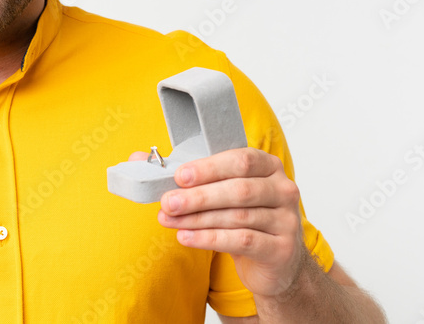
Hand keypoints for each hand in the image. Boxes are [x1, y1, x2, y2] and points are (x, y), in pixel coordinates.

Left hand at [129, 147, 303, 295]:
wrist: (274, 263)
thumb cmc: (242, 219)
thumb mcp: (219, 193)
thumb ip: (185, 176)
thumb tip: (137, 160)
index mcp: (268, 166)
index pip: (241, 160)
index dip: (209, 167)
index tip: (179, 176)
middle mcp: (283, 189)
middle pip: (239, 189)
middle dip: (198, 196)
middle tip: (168, 202)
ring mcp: (286, 220)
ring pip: (237, 216)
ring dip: (197, 218)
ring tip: (169, 220)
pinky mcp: (281, 249)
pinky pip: (242, 240)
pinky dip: (210, 239)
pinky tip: (186, 237)